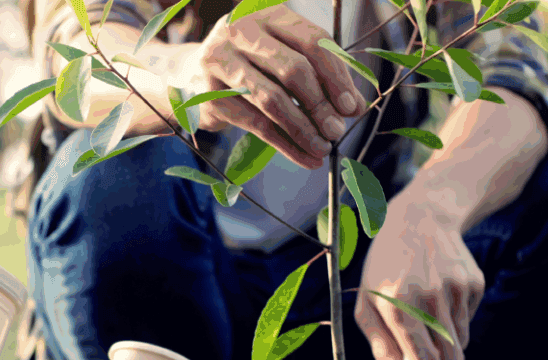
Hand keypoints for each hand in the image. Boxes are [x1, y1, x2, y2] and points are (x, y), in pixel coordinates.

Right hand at [185, 4, 366, 169]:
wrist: (192, 77)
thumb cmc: (251, 66)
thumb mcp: (285, 59)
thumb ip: (320, 77)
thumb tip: (355, 107)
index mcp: (267, 13)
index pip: (311, 40)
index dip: (336, 75)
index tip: (351, 106)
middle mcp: (240, 30)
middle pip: (292, 69)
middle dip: (320, 105)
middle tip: (337, 131)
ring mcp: (220, 61)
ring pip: (272, 99)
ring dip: (303, 129)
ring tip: (323, 149)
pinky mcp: (209, 94)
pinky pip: (256, 124)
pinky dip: (285, 144)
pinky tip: (305, 157)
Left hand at [353, 196, 484, 359]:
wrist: (420, 219)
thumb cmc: (385, 269)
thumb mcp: (368, 306)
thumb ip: (383, 350)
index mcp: (398, 305)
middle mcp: (430, 298)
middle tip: (423, 355)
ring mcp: (456, 290)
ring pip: (460, 345)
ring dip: (445, 342)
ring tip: (426, 313)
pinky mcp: (474, 284)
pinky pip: (469, 323)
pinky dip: (455, 319)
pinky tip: (439, 295)